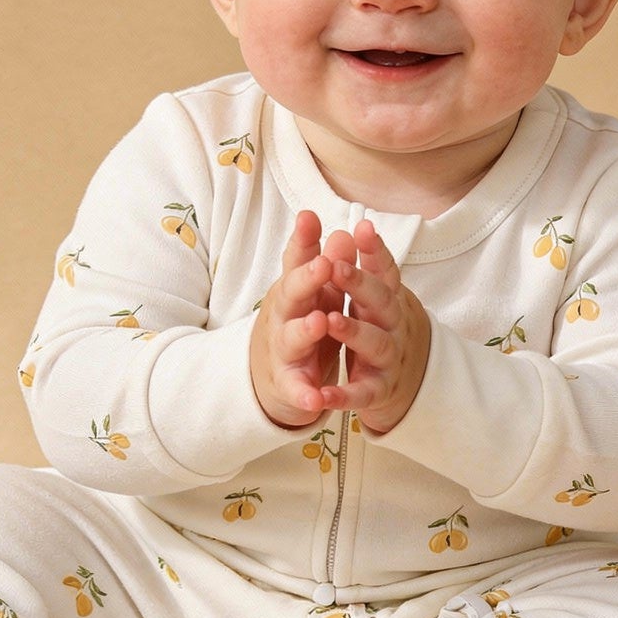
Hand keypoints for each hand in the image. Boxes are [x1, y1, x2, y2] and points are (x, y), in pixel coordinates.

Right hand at [249, 210, 348, 428]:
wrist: (274, 375)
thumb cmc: (299, 322)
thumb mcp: (312, 293)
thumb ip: (324, 263)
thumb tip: (344, 231)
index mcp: (295, 290)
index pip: (297, 261)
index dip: (304, 242)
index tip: (311, 218)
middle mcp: (285, 317)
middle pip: (292, 295)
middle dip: (307, 280)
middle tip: (324, 265)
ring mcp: (286, 351)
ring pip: (293, 340)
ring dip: (305, 330)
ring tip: (319, 321)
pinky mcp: (291, 385)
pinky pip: (299, 390)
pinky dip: (306, 394)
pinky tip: (317, 399)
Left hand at [314, 217, 431, 436]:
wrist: (408, 382)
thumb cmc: (384, 328)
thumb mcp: (376, 296)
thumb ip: (366, 266)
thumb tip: (358, 225)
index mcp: (387, 299)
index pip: (385, 269)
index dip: (375, 250)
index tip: (361, 227)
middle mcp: (393, 326)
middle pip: (381, 302)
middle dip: (358, 284)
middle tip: (333, 267)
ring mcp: (388, 359)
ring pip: (375, 344)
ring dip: (353, 332)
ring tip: (330, 321)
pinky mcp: (377, 391)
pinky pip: (361, 393)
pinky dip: (342, 395)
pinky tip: (320, 396)